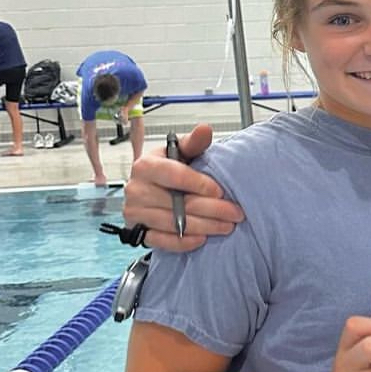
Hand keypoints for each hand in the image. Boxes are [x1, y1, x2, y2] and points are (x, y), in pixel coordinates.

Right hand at [122, 123, 243, 251]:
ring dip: (204, 226)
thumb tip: (205, 129)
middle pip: (177, 203)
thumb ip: (194, 143)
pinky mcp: (139, 231)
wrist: (154, 189)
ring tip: (227, 226)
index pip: (173, 175)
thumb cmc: (170, 169)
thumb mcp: (182, 152)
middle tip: (235, 213)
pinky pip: (162, 241)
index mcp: (145, 166)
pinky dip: (184, 242)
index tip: (220, 190)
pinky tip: (202, 238)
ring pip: (173, 224)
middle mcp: (136, 189)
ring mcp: (135, 212)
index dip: (199, 184)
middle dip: (212, 209)